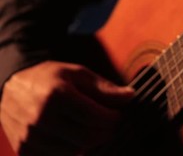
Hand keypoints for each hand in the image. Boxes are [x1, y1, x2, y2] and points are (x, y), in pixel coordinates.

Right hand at [0, 61, 134, 154]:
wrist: (9, 89)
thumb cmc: (49, 79)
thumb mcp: (77, 74)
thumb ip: (104, 88)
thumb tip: (130, 96)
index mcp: (56, 95)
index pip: (98, 117)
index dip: (115, 119)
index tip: (119, 115)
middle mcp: (41, 118)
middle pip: (89, 137)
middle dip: (106, 132)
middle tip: (110, 124)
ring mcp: (30, 137)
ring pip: (76, 150)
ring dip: (90, 141)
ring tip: (91, 127)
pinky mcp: (24, 151)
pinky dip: (73, 149)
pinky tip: (74, 135)